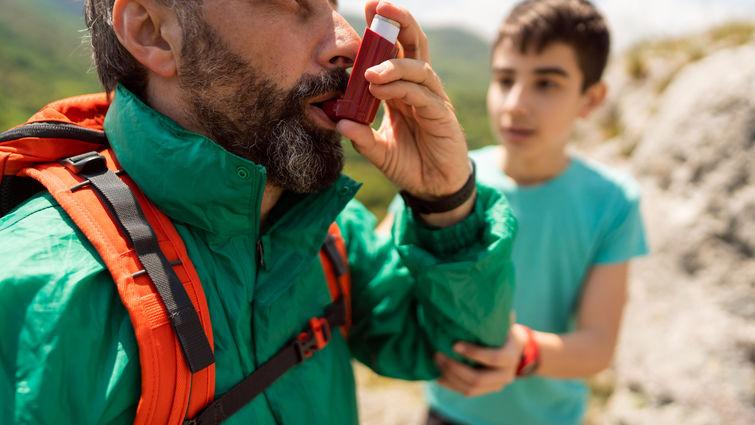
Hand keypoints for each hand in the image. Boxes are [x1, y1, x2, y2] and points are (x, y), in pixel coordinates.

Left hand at [337, 1, 471, 223]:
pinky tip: (381, 88)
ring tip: (368, 71)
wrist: (435, 189)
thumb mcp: (379, 152)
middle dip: (399, 23)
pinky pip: (423, 95)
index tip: (368, 10)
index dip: (384, 31)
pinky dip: (402, 88)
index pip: (395, 52)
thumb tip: (339, 123)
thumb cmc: (410, 164)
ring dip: (394, 64)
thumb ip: (361, 138)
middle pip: (415, 46)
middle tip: (379, 7)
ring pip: (419, 68)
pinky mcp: (442, 117)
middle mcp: (420, 89)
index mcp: (403, 91)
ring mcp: (433, 101)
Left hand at [435, 323, 529, 396]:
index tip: (454, 344)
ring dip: (450, 377)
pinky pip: (467, 392)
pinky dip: (450, 385)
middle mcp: (506, 375)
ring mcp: (496, 385)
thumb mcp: (505, 322)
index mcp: (511, 356)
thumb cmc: (506, 330)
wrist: (519, 351)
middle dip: (455, 368)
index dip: (473, 353)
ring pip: (470, 388)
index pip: (493, 358)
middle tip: (438, 354)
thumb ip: (496, 315)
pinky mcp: (486, 390)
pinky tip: (437, 374)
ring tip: (435, 362)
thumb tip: (478, 299)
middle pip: (478, 379)